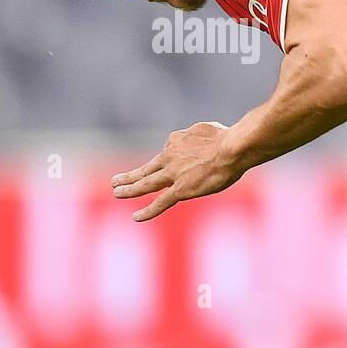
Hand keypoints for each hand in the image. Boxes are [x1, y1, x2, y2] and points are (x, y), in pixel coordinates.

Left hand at [112, 121, 244, 221]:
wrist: (231, 148)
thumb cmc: (227, 138)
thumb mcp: (209, 130)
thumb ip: (199, 138)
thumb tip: (201, 143)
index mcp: (176, 141)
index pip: (167, 152)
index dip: (171, 159)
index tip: (182, 162)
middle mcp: (169, 157)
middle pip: (146, 169)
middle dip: (129, 176)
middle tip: (115, 181)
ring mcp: (173, 174)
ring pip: (145, 184)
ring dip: (129, 189)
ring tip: (116, 193)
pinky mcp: (181, 190)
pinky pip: (160, 203)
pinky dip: (147, 211)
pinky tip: (136, 217)